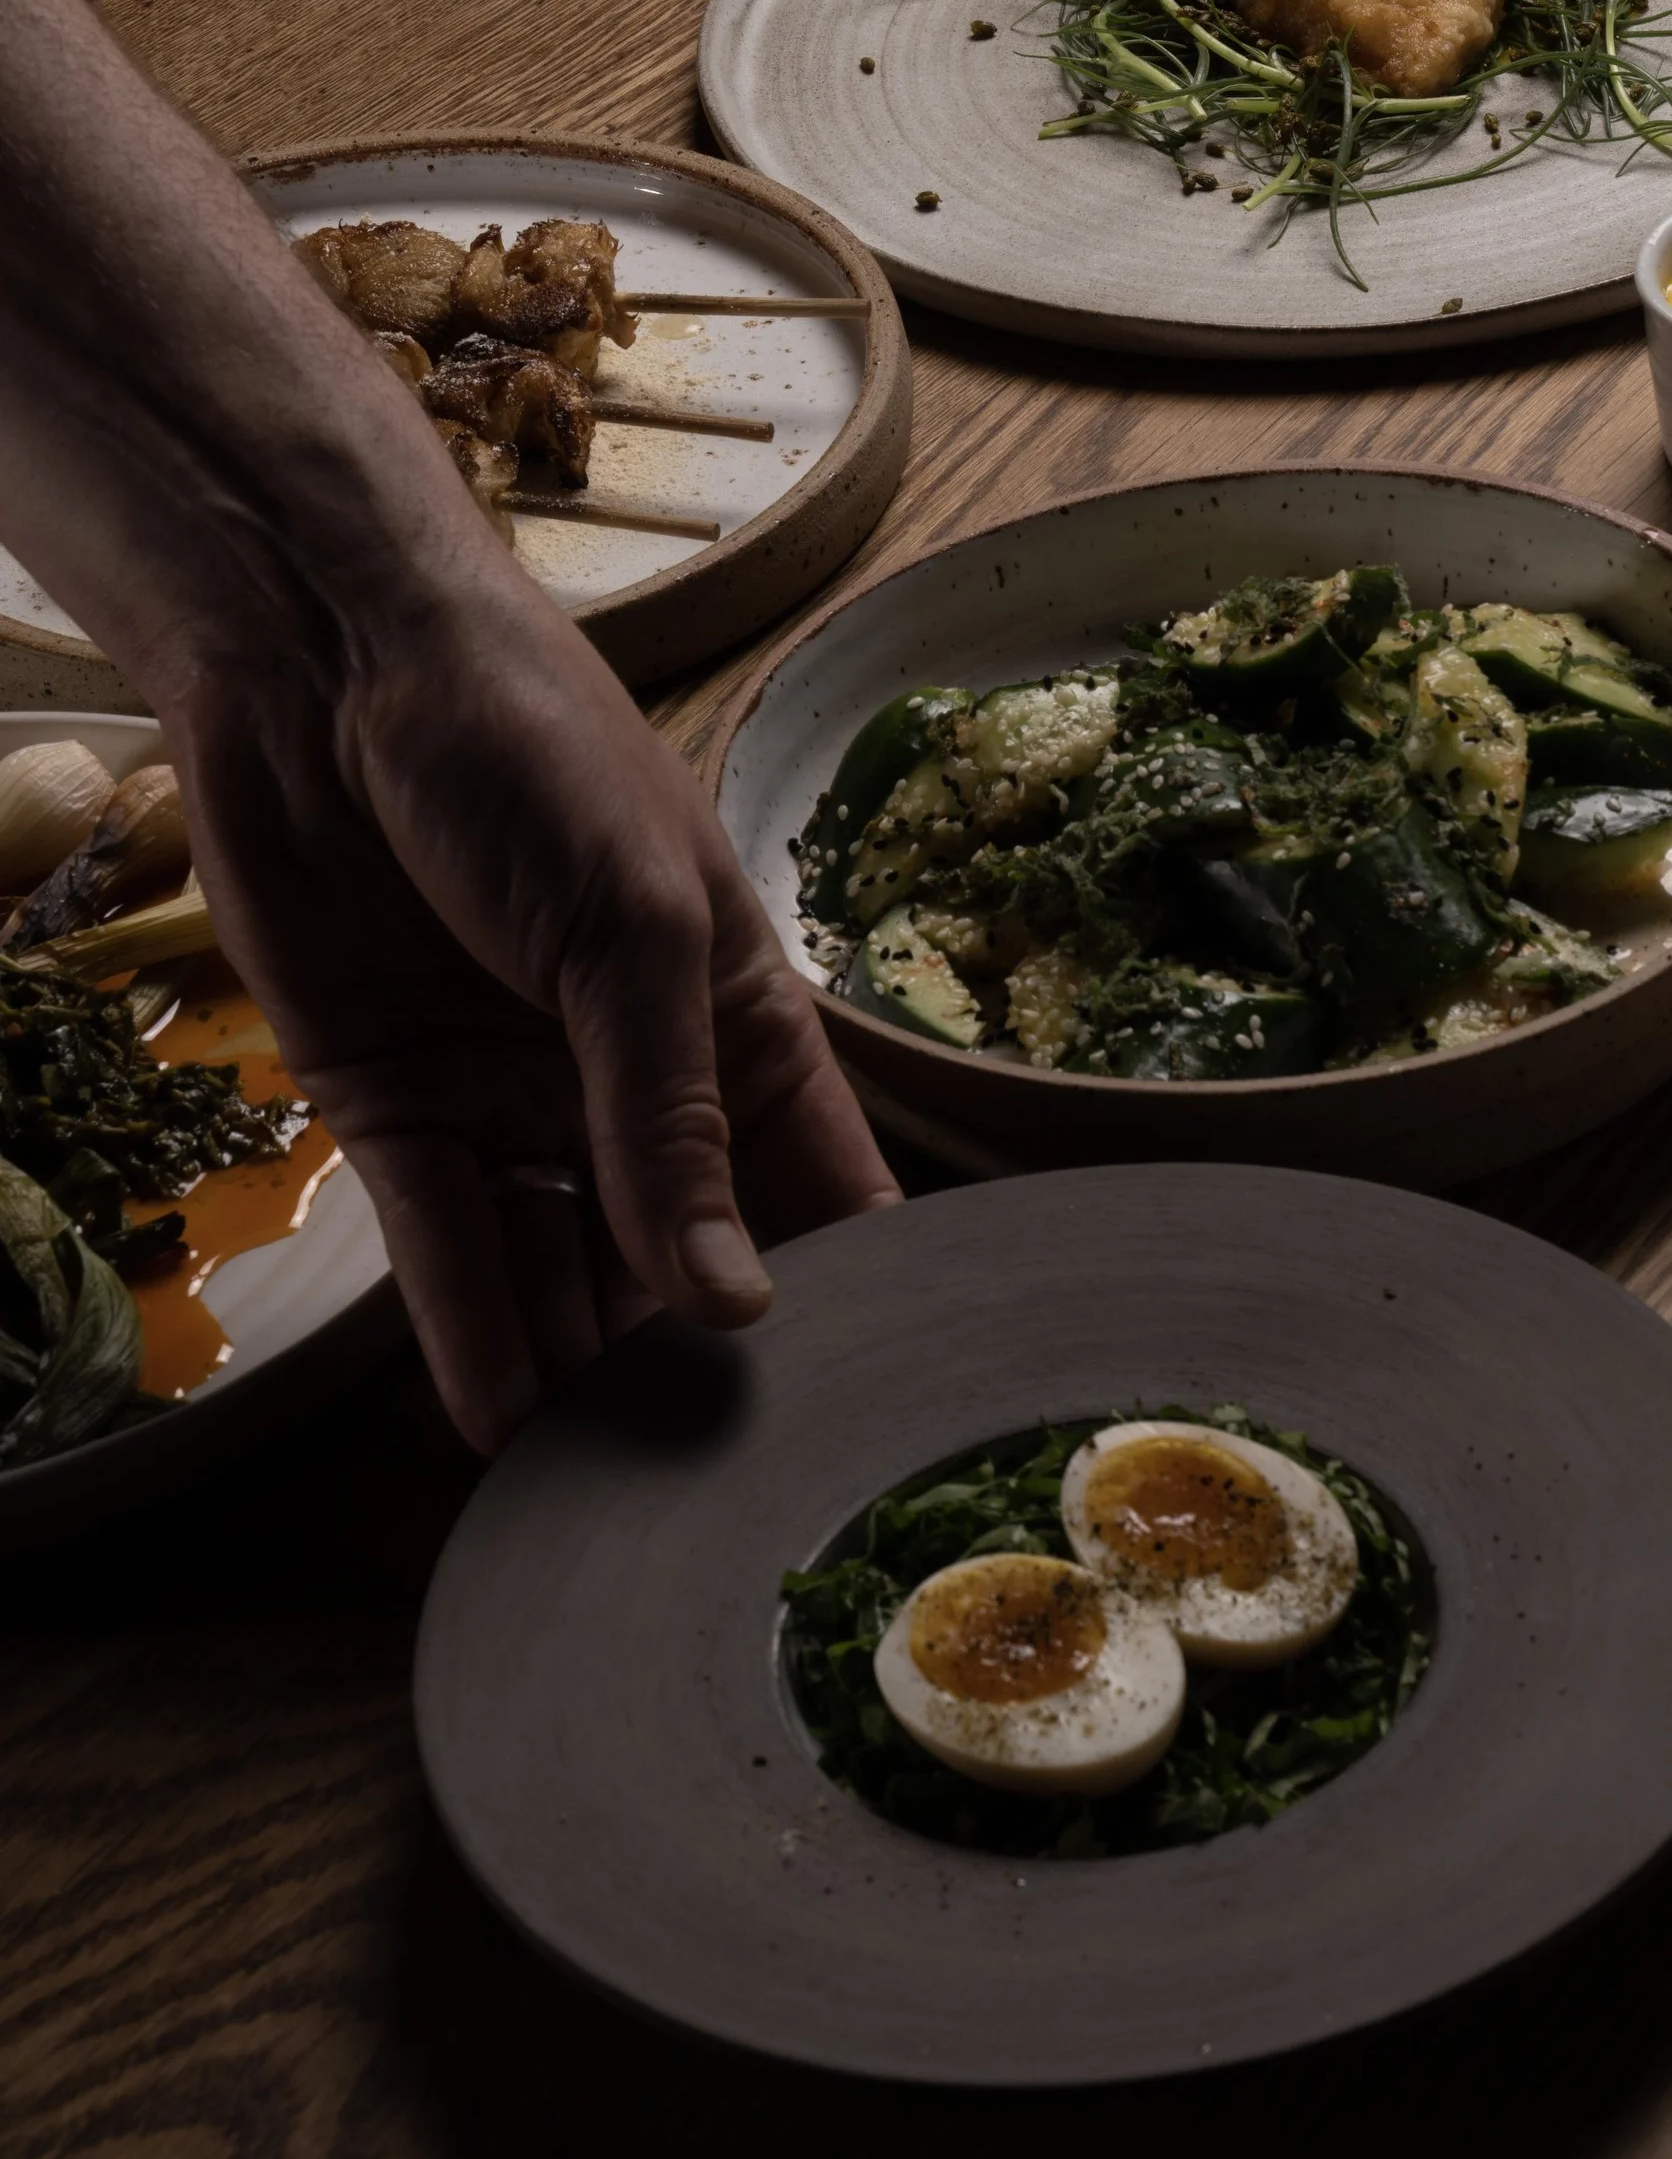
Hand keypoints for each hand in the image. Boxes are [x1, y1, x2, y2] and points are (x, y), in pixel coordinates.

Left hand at [162, 576, 896, 1452]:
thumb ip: (670, 1126)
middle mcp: (629, 1078)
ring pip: (561, 1277)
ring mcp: (512, 1101)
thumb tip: (733, 1302)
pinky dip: (470, 1336)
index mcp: (732, 1020)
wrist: (327, 669)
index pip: (813, 1188)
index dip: (838, 1296)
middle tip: (713, 1490)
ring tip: (604, 1488)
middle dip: (694, 1367)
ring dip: (578, 1373)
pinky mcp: (396, 1113)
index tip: (857, 1418)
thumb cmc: (527, 745)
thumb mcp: (633, 930)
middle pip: (681, 1259)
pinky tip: (504, 1424)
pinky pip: (446, 1252)